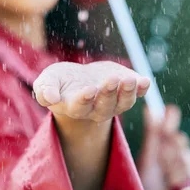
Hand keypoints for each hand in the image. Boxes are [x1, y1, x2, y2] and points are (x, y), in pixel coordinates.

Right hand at [33, 61, 150, 122]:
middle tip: (110, 80)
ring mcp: (114, 101)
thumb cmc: (60, 82)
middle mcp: (97, 109)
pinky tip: (145, 81)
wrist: (78, 80)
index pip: (80, 106)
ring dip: (128, 92)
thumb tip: (50, 98)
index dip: (85, 99)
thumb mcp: (47, 82)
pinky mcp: (126, 90)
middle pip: (105, 107)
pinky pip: (138, 93)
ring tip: (130, 80)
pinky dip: (142, 88)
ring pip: (124, 102)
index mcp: (75, 107)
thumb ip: (45, 91)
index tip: (88, 89)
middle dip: (108, 93)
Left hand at [138, 105, 189, 189]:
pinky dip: (186, 177)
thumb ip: (152, 136)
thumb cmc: (149, 189)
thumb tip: (150, 108)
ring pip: (189, 156)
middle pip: (180, 141)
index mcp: (160, 152)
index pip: (167, 131)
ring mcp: (186, 170)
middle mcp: (174, 158)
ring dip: (177, 166)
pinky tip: (176, 184)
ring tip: (168, 177)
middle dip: (173, 145)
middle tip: (166, 150)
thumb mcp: (148, 161)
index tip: (169, 109)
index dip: (169, 120)